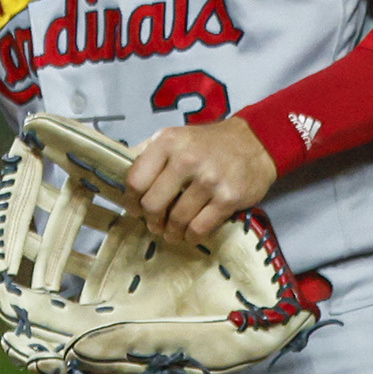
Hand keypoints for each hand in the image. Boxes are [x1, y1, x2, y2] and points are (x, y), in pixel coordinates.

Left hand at [125, 118, 273, 245]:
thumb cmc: (208, 144)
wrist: (256, 142)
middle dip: (151, 220)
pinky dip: (191, 236)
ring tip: (171, 232)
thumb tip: (116, 170)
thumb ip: (148, 152)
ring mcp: (209, 179)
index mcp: (168, 143)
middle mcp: (187, 159)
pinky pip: (200, 228)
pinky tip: (190, 235)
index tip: (135, 209)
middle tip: (155, 224)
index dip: (131, 201)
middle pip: (152, 204)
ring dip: (171, 232)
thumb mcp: (175, 137)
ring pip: (176, 219)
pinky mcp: (228, 198)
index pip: (135, 181)